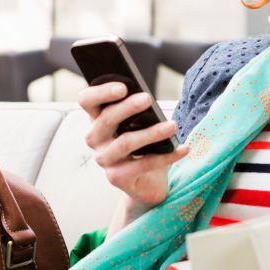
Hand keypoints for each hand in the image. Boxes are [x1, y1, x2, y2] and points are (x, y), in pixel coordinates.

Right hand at [79, 82, 189, 209]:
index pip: (87, 100)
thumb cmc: (143, 146)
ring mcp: (104, 159)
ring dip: (151, 133)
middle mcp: (95, 139)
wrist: (147, 182)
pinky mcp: (116, 178)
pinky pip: (143, 164)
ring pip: (125, 142)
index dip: (101, 92)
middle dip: (127, 107)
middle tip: (148, 98)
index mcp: (97, 119)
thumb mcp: (139, 124)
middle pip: (106, 119)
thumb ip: (139, 110)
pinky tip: (183, 148)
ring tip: (172, 126)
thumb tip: (147, 98)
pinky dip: (166, 156)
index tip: (123, 87)